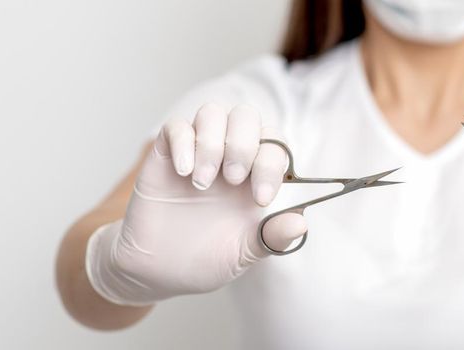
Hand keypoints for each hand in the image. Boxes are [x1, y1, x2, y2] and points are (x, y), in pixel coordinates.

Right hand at [86, 104, 307, 305]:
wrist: (161, 271)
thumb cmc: (208, 258)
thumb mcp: (246, 253)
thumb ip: (273, 237)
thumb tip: (301, 224)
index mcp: (257, 175)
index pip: (276, 145)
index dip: (272, 165)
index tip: (261, 199)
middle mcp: (230, 156)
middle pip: (246, 116)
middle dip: (243, 144)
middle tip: (233, 180)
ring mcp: (198, 153)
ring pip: (212, 113)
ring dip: (212, 142)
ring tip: (203, 182)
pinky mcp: (166, 156)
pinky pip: (176, 127)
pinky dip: (183, 142)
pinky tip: (184, 173)